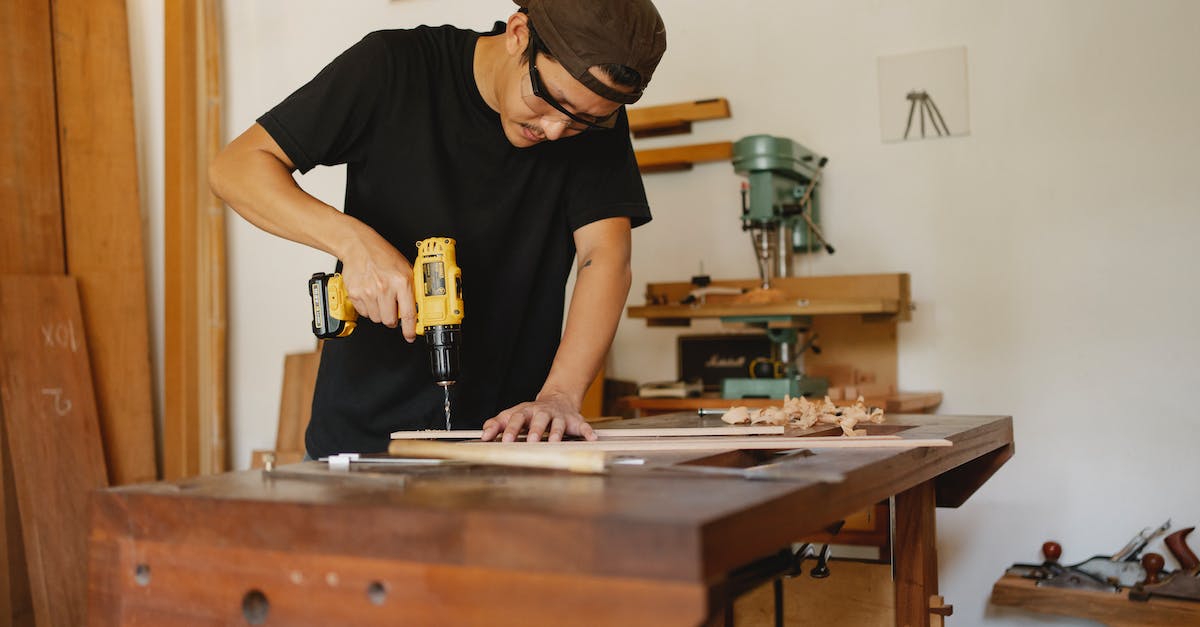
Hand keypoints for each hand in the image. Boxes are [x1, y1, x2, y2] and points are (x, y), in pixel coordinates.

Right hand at [338, 222, 417, 341]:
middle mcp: (385, 288)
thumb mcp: (405, 269)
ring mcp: (368, 292)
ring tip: (380, 298)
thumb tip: (418, 308)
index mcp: (401, 282)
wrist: (359, 246)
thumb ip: (411, 288)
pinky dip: (367, 308)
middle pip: (390, 321)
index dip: (410, 329)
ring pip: (376, 318)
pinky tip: (370, 295)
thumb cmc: (383, 255)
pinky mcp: (355, 294)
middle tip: (392, 309)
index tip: (410, 336)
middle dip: (392, 319)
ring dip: (379, 313)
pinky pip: (364, 313)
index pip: (409, 314)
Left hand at [481, 392, 597, 441]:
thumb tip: (483, 435)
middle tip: (531, 441)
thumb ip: (497, 424)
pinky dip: (587, 431)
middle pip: (539, 420)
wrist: (558, 398)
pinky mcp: (575, 420)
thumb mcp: (513, 415)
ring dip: (557, 433)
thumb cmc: (531, 412)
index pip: (517, 419)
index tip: (505, 441)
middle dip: (535, 430)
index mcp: (526, 411)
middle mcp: (543, 412)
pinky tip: (591, 438)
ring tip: (555, 442)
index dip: (511, 429)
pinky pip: (583, 426)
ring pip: (559, 424)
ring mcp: (560, 416)